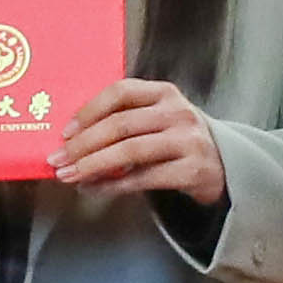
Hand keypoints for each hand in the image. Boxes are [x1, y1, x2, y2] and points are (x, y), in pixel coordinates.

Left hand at [57, 76, 228, 205]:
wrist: (225, 166)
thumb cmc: (179, 140)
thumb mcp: (159, 118)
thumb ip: (126, 119)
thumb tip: (72, 139)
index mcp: (165, 93)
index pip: (121, 92)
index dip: (89, 111)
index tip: (65, 131)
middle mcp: (178, 113)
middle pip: (121, 125)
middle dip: (83, 144)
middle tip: (58, 160)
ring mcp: (187, 141)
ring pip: (129, 151)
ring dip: (93, 165)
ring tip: (70, 176)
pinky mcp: (192, 170)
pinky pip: (142, 178)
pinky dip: (113, 186)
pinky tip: (94, 189)